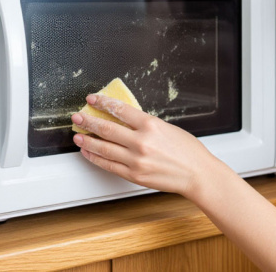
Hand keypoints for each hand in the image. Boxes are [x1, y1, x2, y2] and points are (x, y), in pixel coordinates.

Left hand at [71, 94, 223, 198]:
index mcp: (151, 125)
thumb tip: (124, 120)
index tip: (92, 100)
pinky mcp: (134, 175)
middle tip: (78, 117)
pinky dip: (96, 157)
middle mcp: (141, 142)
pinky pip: (109, 165)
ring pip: (103, 148)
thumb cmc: (188, 151)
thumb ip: (145, 125)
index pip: (119, 110)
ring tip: (79, 136)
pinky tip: (89, 152)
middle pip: (106, 128)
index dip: (102, 103)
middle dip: (88, 121)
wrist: (197, 174)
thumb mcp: (168, 128)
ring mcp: (136, 160)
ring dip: (87, 140)